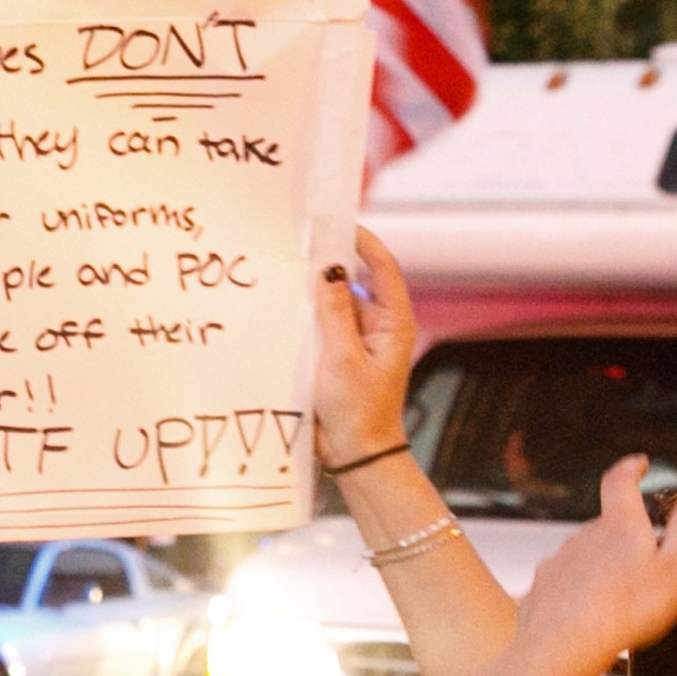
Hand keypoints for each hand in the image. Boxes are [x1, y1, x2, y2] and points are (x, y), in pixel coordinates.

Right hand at [309, 226, 418, 463]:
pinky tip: (284, 307)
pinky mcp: (339, 354)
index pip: (382, 268)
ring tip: (288, 269)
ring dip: (315, 289)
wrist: (356, 454)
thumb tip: (329, 270)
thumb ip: (334, 312)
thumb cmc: (358, 410)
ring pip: (336, 302)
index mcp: (392, 323)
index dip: (363, 241)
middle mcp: (378, 325)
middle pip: (356, 280)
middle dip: (332, 260)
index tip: (337, 221)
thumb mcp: (342, 358)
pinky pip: (323, 324)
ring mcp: (357, 340)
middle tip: (302, 240)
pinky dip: (307, 314)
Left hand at [497, 456, 676, 675]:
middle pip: (605, 525)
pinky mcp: (540, 591)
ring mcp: (557, 563)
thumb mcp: (675, 570)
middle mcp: (582, 536)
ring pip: (583, 555)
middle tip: (646, 555)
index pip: (620, 482)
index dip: (631, 469)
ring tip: (620, 594)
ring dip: (601, 565)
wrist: (565, 646)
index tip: (640, 463)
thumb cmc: (629, 609)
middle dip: (624, 534)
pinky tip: (588, 616)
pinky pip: (564, 585)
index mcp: (619, 526)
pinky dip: (578, 593)